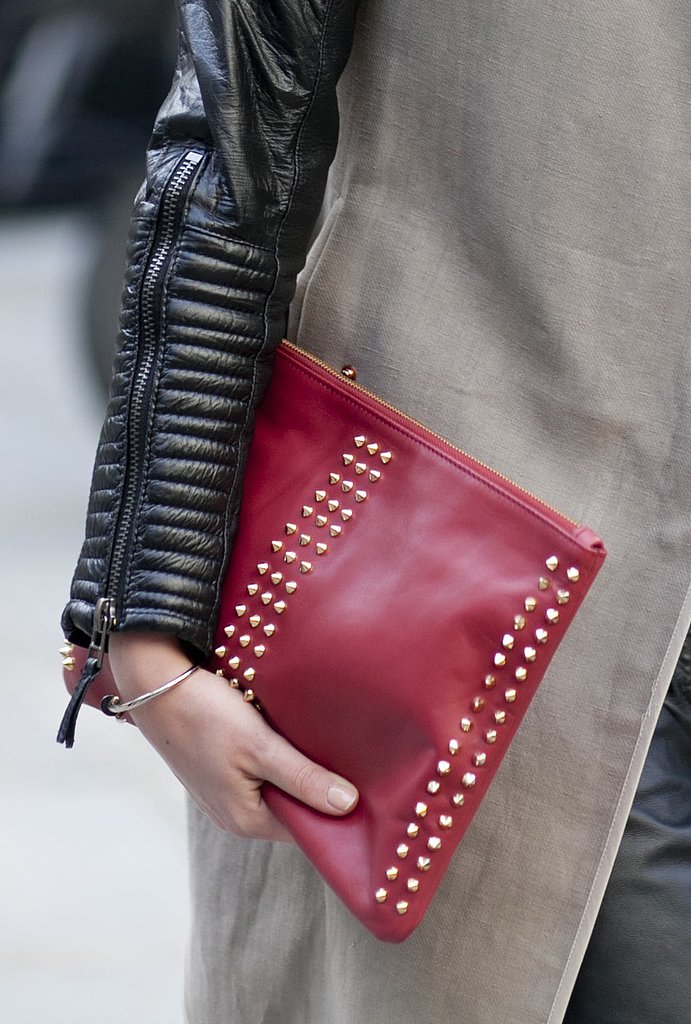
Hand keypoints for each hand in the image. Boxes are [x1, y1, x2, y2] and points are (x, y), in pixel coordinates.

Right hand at [108, 632, 358, 841]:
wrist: (153, 684)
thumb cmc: (204, 715)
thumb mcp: (259, 746)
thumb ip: (302, 777)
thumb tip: (348, 805)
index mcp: (245, 819)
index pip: (306, 830)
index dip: (338, 814)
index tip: (371, 794)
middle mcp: (234, 813)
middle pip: (293, 808)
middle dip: (322, 789)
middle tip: (362, 764)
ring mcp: (224, 790)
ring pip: (277, 787)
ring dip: (301, 770)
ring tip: (335, 748)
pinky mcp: (219, 766)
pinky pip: (261, 771)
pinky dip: (280, 758)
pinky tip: (297, 736)